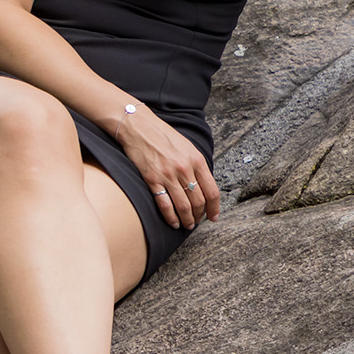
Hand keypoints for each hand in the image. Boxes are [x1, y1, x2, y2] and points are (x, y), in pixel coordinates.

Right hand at [115, 102, 218, 228]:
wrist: (139, 127)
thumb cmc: (164, 137)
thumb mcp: (188, 147)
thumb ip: (197, 166)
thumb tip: (204, 187)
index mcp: (197, 160)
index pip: (212, 191)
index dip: (214, 208)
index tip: (213, 217)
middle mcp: (185, 169)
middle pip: (199, 202)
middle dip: (200, 216)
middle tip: (197, 222)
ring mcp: (168, 175)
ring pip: (183, 206)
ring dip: (187, 220)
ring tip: (187, 225)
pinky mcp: (152, 180)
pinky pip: (165, 205)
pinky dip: (171, 217)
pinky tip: (173, 222)